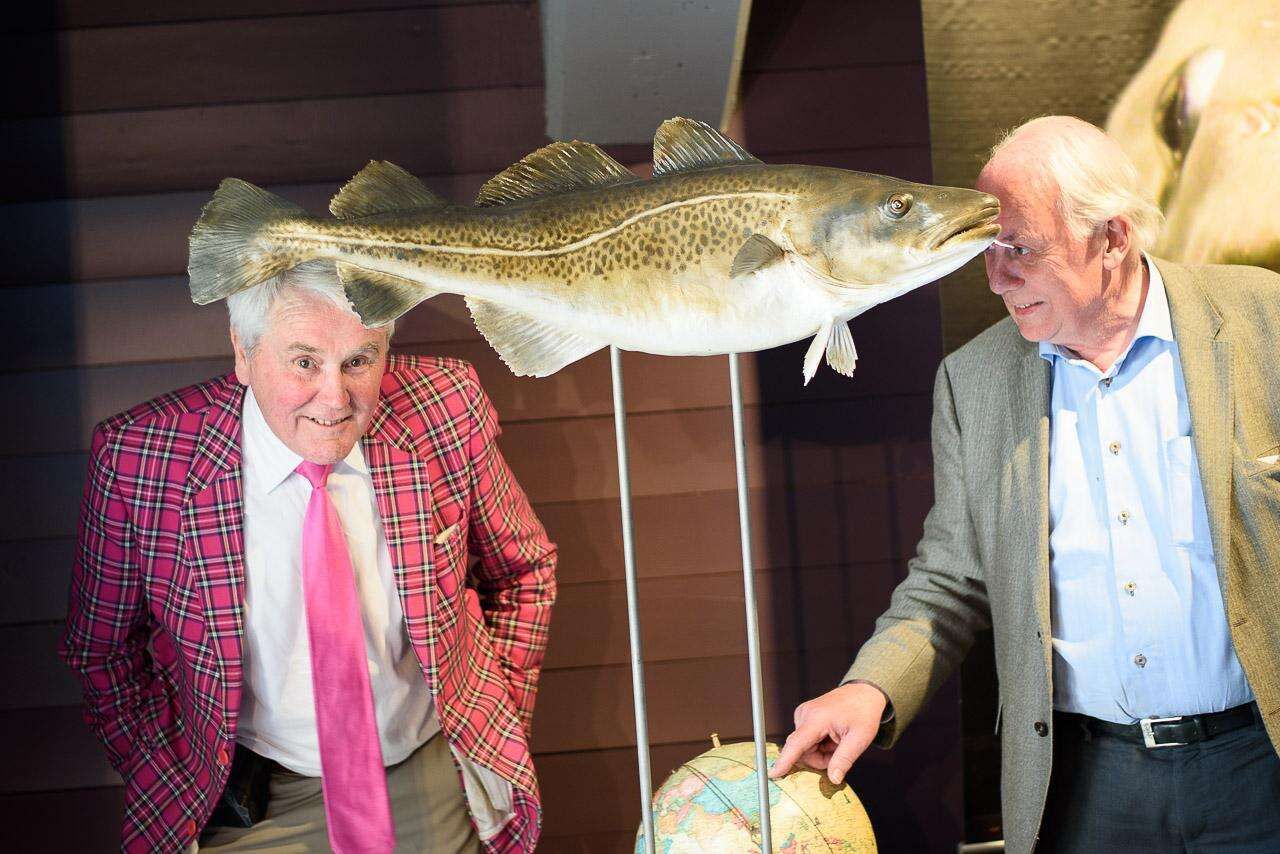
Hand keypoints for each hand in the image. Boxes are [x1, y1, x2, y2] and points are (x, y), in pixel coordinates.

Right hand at [768, 682, 887, 784]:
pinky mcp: (803, 716)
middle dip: (820, 757)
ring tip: (836, 740)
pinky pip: (806, 741)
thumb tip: (834, 779)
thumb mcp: (860, 739)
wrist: (863, 693)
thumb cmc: (863, 713)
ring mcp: (803, 714)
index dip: (785, 760)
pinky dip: (818, 744)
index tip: (773, 774)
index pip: (797, 743)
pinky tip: (831, 735)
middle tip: (838, 750)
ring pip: (804, 748)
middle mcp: (805, 714)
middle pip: (802, 751)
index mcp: (818, 718)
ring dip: (820, 751)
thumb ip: (844, 760)